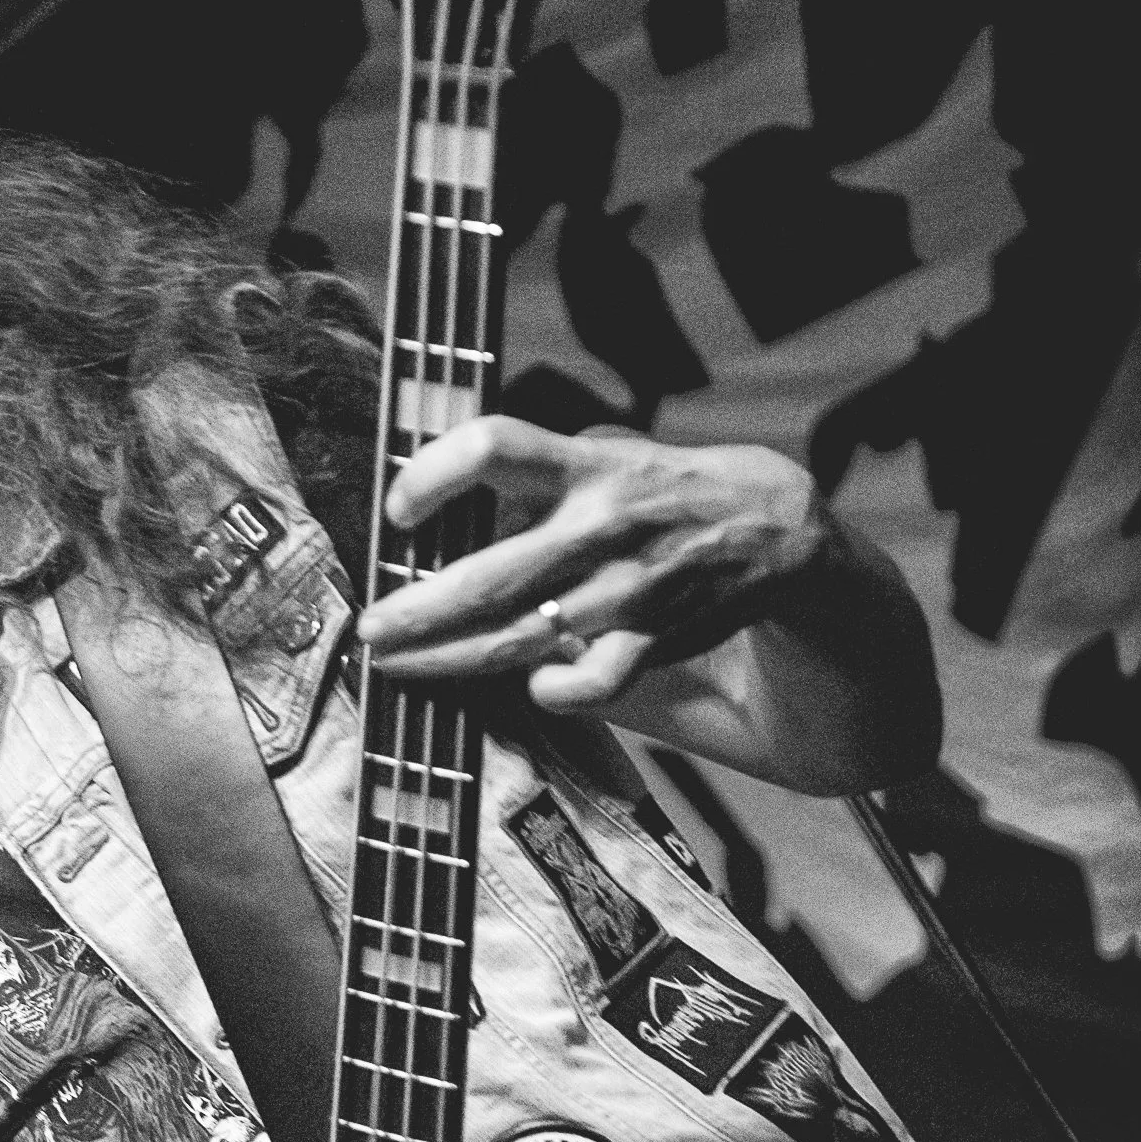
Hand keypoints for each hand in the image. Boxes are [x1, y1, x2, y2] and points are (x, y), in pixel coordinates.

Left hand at [356, 418, 828, 710]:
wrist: (772, 528)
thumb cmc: (660, 489)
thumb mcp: (602, 453)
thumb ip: (532, 471)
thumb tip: (440, 490)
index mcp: (583, 467)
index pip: (494, 450)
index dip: (433, 475)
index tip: (398, 509)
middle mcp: (599, 527)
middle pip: (487, 575)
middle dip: (414, 611)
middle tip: (368, 628)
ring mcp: (624, 590)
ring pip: (517, 639)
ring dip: (448, 658)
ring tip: (398, 662)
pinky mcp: (651, 638)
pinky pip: (587, 682)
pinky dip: (550, 690)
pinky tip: (525, 687)